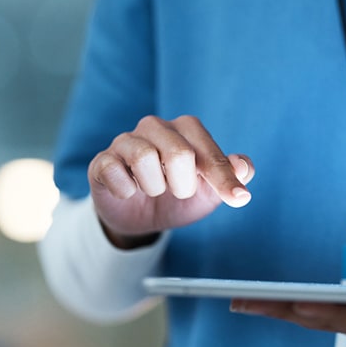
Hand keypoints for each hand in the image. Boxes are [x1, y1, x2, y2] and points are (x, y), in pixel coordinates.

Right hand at [88, 115, 253, 247]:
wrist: (144, 220)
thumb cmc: (180, 197)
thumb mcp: (210, 191)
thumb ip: (231, 175)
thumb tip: (243, 166)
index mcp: (187, 129)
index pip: (210, 152)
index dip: (224, 179)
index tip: (239, 199)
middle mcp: (156, 126)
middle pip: (179, 154)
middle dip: (184, 186)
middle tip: (177, 190)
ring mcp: (126, 140)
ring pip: (144, 159)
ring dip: (155, 188)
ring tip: (152, 189)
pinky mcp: (102, 160)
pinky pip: (114, 171)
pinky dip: (126, 190)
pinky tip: (128, 191)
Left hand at [229, 301, 345, 346]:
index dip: (326, 311)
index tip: (294, 305)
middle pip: (324, 317)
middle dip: (284, 310)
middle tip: (240, 301)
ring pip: (323, 315)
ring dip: (287, 308)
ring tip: (248, 299)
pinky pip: (335, 312)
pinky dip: (307, 306)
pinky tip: (288, 302)